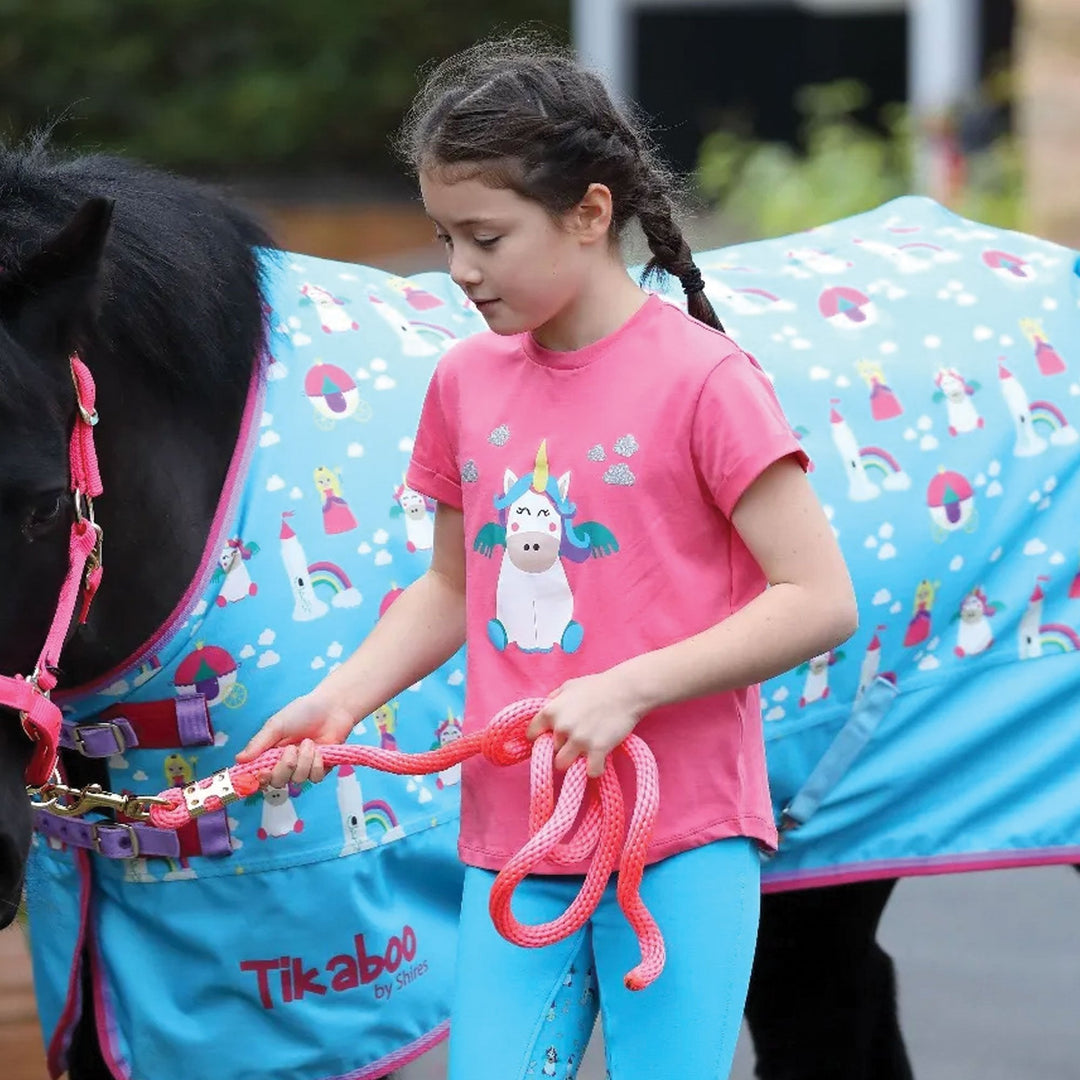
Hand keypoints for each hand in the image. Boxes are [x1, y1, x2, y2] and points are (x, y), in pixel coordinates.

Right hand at [235, 692, 355, 786]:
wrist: (332, 707)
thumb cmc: (303, 712)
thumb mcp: (276, 724)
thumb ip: (258, 743)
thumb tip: (238, 760)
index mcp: (270, 754)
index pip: (260, 775)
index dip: (260, 779)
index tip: (263, 772)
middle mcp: (285, 764)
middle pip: (278, 782)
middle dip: (285, 768)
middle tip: (291, 749)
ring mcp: (303, 768)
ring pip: (298, 780)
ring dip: (304, 760)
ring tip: (309, 742)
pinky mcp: (321, 769)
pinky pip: (315, 778)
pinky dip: (317, 764)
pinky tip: (319, 750)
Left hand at [525, 672, 644, 777]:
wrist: (626, 690)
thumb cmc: (598, 686)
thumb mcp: (569, 686)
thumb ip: (554, 698)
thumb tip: (544, 707)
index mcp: (551, 711)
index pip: (532, 734)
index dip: (540, 737)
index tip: (549, 739)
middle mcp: (562, 728)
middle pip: (551, 751)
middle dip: (561, 748)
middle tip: (575, 743)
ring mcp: (579, 740)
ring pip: (563, 765)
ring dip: (572, 762)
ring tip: (583, 755)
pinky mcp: (598, 750)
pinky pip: (590, 772)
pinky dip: (595, 769)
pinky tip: (599, 761)